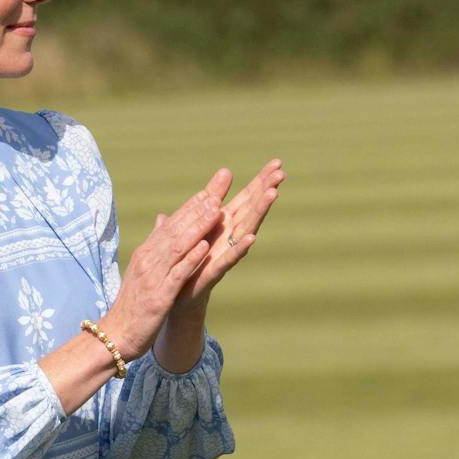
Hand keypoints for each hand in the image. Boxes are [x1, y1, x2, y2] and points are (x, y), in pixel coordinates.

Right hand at [104, 175, 232, 359]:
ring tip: (216, 210)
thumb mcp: (142, 272)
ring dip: (197, 227)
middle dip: (198, 208)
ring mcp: (153, 277)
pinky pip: (177, 274)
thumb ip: (155, 245)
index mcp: (146, 253)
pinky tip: (205, 246)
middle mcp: (148, 260)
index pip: (171, 224)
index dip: (191, 206)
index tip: (210, 190)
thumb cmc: (132, 305)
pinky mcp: (159, 296)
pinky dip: (191, 259)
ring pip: (177, 246)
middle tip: (219, 189)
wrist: (117, 334)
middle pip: (176, 228)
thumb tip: (162, 220)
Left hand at [154, 157, 284, 311]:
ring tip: (273, 194)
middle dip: (266, 190)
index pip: (246, 198)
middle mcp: (230, 236)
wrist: (176, 296)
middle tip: (281, 172)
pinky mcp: (216, 270)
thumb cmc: (186, 262)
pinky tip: (253, 237)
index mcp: (223, 223)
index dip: (260, 181)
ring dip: (260, 211)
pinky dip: (241, 248)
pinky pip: (230, 258)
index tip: (277, 162)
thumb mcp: (190, 230)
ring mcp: (225, 252)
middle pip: (251, 208)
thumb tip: (203, 194)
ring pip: (246, 228)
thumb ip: (197, 211)